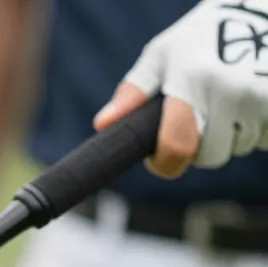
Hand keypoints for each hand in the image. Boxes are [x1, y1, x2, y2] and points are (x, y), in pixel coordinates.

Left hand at [94, 0, 267, 177]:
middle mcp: (229, 90)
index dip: (167, 163)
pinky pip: (267, 138)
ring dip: (235, 134)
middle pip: (211, 156)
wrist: (261, 8)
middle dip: (202, 147)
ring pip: (242, 147)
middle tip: (204, 118)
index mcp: (192, 82)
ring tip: (232, 98)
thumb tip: (104, 124)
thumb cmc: (203, 35)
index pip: (178, 147)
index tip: (162, 158)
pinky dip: (261, 125)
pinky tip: (255, 96)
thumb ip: (134, 92)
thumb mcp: (163, 55)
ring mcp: (261, 96)